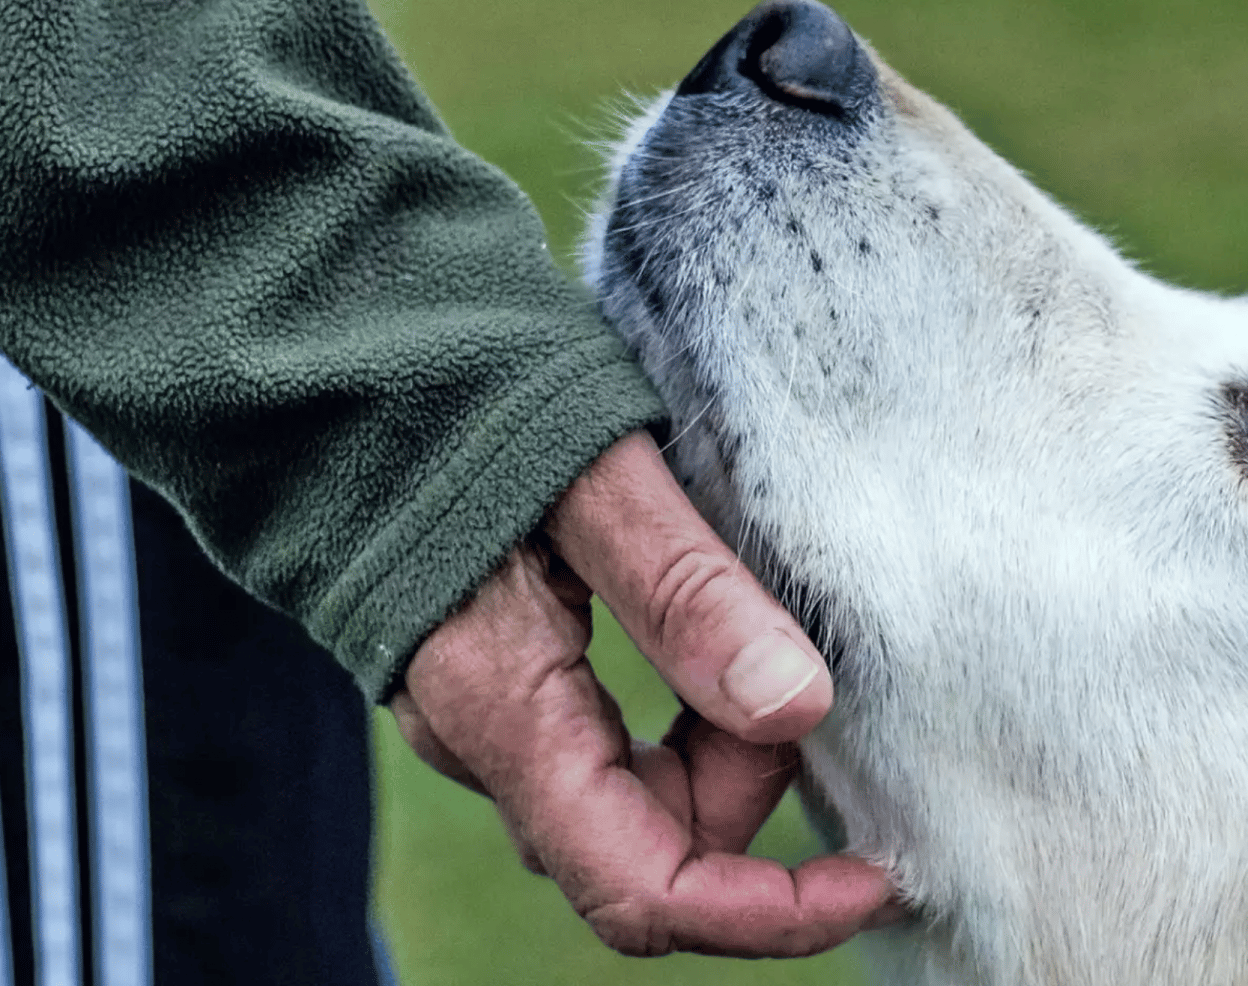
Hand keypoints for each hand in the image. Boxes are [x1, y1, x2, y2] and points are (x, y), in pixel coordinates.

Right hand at [387, 430, 894, 956]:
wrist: (341, 358)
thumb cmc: (465, 397)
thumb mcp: (599, 475)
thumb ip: (688, 595)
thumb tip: (798, 709)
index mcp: (502, 711)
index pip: (642, 888)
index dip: (771, 914)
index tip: (879, 879)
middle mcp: (486, 746)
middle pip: (652, 849)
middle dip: (754, 789)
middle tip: (804, 661)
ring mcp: (489, 723)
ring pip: (639, 801)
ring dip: (726, 750)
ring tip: (758, 621)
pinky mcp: (506, 688)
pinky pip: (615, 752)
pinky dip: (691, 724)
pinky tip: (720, 635)